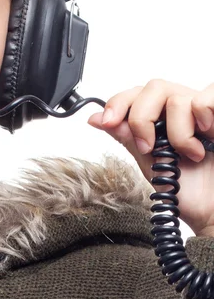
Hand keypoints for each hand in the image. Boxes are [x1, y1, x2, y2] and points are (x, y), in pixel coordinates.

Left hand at [87, 79, 213, 236]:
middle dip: (141, 118)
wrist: (213, 210)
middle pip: (153, 87)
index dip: (117, 103)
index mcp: (163, 118)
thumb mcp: (149, 163)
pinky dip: (203, 113)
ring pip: (177, 97)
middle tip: (147, 147)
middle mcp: (184, 110)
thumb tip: (96, 118)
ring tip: (189, 153)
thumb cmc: (189, 190)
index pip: (136, 94)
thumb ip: (127, 137)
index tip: (106, 122)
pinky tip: (207, 136)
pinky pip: (207, 96)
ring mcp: (205, 113)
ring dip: (176, 132)